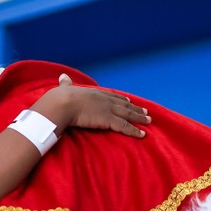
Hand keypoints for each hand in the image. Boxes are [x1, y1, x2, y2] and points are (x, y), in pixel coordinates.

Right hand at [31, 74, 150, 137]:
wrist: (62, 103)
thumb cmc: (61, 97)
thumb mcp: (65, 88)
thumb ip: (66, 84)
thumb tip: (62, 76)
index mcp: (95, 93)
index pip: (112, 96)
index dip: (121, 99)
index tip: (129, 101)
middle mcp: (104, 100)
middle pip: (124, 105)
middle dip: (135, 108)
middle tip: (145, 111)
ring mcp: (108, 109)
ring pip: (128, 115)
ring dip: (139, 118)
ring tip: (149, 121)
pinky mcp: (108, 120)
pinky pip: (125, 126)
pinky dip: (135, 131)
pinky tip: (142, 134)